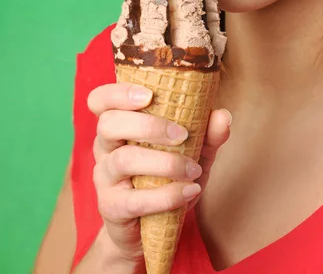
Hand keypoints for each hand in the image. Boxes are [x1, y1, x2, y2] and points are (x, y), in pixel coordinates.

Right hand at [86, 82, 231, 265]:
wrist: (151, 230)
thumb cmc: (166, 181)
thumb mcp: (192, 154)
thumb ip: (206, 135)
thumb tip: (222, 115)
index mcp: (118, 126)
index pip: (100, 101)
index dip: (117, 93)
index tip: (148, 95)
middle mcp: (105, 148)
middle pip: (108, 124)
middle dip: (148, 126)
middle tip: (182, 134)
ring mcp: (104, 179)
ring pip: (123, 160)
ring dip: (164, 163)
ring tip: (192, 169)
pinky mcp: (111, 208)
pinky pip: (134, 200)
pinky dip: (167, 196)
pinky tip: (190, 192)